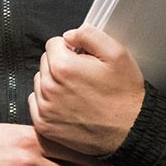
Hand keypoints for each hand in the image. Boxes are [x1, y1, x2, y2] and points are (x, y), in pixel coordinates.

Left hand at [30, 26, 145, 156]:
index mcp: (63, 67)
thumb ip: (88, 34)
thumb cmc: (124, 95)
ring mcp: (45, 109)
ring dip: (54, 82)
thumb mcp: (116, 53)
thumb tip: (69, 35)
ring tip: (78, 91)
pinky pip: (36, 103)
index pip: (53, 44)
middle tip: (83, 75)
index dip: (70, 48)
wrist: (130, 131)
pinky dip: (48, 101)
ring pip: (40, 82)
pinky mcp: (45, 125)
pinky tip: (68, 104)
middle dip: (61, 64)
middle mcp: (49, 88)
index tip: (82, 58)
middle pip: (45, 62)